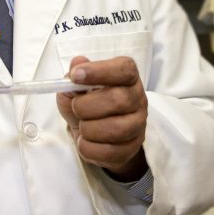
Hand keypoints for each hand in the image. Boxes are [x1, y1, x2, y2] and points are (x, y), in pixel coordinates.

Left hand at [57, 56, 148, 181]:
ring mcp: (138, 125)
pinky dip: (88, 148)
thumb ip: (75, 75)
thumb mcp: (75, 87)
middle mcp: (138, 99)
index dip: (99, 71)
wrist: (94, 135)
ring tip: (82, 126)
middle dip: (87, 106)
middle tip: (76, 107)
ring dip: (88, 129)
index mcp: (127, 78)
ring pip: (116, 129)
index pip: (124, 69)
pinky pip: (109, 151)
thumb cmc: (87, 105)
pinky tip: (85, 141)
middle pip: (118, 100)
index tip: (76, 75)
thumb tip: (78, 63)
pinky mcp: (132, 148)